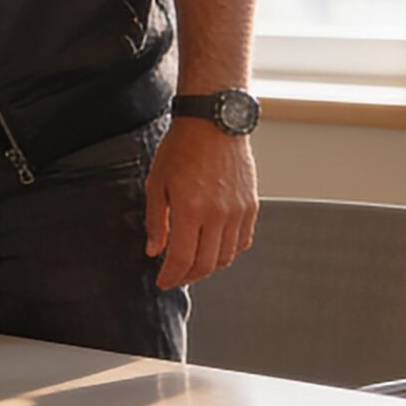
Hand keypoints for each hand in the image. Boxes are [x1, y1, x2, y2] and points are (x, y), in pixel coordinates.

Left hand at [143, 119, 257, 290]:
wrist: (214, 122)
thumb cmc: (181, 147)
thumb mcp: (156, 182)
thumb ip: (155, 220)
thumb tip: (154, 250)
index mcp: (190, 208)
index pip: (182, 258)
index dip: (171, 276)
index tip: (162, 282)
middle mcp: (218, 214)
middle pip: (206, 264)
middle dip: (188, 276)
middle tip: (175, 277)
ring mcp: (238, 211)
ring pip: (226, 256)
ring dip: (208, 266)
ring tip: (192, 263)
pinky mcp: (251, 206)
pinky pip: (242, 241)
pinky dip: (227, 251)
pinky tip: (213, 247)